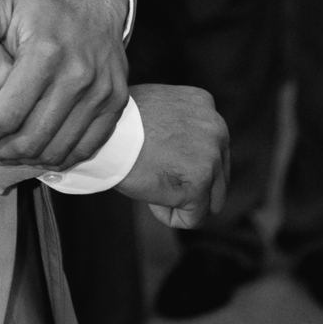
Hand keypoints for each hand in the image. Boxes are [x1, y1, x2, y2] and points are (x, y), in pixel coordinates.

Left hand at [0, 0, 128, 170]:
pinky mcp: (115, 102)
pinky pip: (85, 148)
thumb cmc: (44, 8)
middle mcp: (77, 76)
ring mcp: (100, 92)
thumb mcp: (7, 4)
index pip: (9, 113)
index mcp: (46, 53)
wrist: (93, 0)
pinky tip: (35, 155)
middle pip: (32, 138)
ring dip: (24, 161)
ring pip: (57, 149)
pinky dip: (57, 159)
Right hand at [116, 83, 228, 227]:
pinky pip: (192, 218)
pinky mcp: (199, 184)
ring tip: (153, 187)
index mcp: (205, 105)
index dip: (185, 162)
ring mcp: (211, 157)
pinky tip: (149, 198)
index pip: (212, 148)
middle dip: (189, 185)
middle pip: (218, 177)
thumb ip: (181, 124)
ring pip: (210, 202)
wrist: (105, 135)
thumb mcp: (158, 107)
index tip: (158, 157)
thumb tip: (185, 148)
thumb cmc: (118, 124)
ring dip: (182, 202)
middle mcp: (216, 128)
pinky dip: (170, 215)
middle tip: (155, 175)